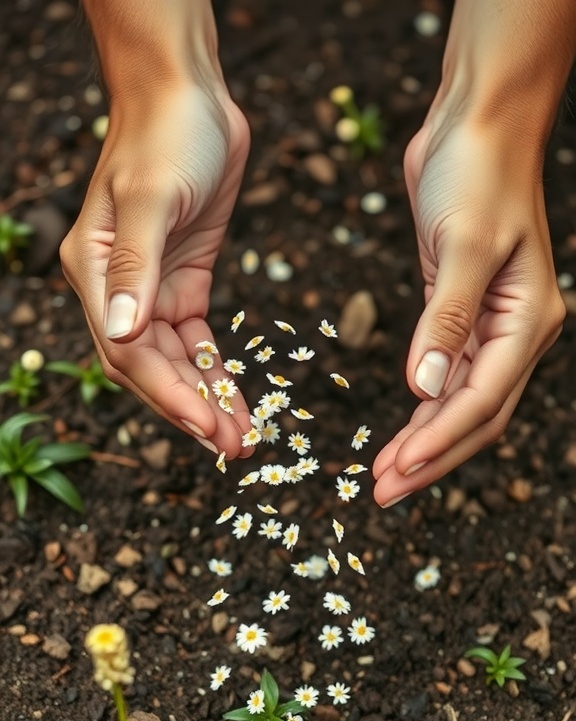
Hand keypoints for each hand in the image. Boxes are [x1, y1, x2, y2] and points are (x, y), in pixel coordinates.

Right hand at [60, 82, 251, 457]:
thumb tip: (123, 335)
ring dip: (206, 398)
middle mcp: (117, 288)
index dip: (168, 396)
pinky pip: (197, 340)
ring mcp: (150, 287)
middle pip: (149, 368)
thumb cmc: (166, 135)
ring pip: (175, 361)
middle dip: (191, 409)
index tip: (208, 428)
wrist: (191, 95)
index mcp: (96, 273)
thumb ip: (137, 269)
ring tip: (241, 436)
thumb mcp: (153, 199)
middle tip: (233, 447)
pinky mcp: (184, 280)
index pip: (127, 353)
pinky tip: (235, 398)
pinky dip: (215, 370)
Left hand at [373, 114, 564, 505]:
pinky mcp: (463, 312)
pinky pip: (448, 376)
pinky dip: (425, 407)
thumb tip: (425, 387)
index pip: (480, 401)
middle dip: (430, 458)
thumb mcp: (462, 245)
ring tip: (384, 475)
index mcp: (526, 321)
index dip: (437, 443)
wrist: (477, 122)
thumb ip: (445, 321)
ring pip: (462, 403)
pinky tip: (402, 430)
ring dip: (425, 441)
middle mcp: (515, 331)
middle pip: (476, 417)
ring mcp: (492, 325)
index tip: (394, 474)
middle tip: (382, 493)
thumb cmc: (477, 171)